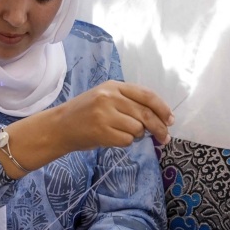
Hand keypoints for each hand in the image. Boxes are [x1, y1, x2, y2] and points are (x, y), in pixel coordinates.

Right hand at [53, 80, 173, 149]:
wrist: (59, 126)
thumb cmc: (85, 113)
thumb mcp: (105, 98)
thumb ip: (128, 102)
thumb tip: (159, 117)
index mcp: (113, 86)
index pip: (146, 95)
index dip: (162, 108)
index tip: (170, 120)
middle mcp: (109, 97)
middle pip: (146, 114)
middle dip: (159, 128)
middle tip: (165, 138)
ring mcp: (104, 114)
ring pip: (137, 128)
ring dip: (136, 135)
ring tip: (122, 134)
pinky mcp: (101, 131)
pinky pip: (126, 140)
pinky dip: (125, 142)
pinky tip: (113, 139)